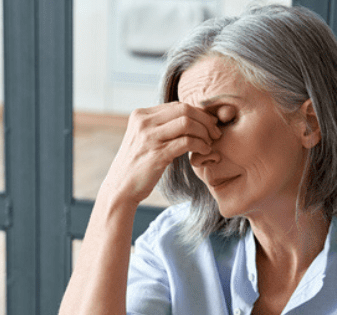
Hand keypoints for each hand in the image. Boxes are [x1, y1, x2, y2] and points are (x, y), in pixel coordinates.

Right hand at [101, 102, 220, 205]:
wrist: (120, 188)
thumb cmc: (137, 165)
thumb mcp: (144, 139)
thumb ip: (160, 127)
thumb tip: (188, 118)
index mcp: (140, 115)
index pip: (177, 105)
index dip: (198, 113)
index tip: (209, 124)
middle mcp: (143, 122)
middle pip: (184, 110)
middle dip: (205, 120)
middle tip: (215, 133)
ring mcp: (149, 138)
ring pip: (187, 123)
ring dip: (204, 132)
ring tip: (210, 143)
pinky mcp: (157, 154)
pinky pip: (187, 142)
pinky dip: (200, 145)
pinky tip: (204, 151)